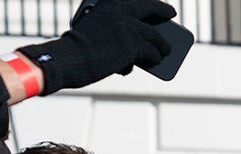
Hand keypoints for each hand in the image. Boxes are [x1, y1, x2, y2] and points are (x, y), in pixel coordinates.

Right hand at [17, 0, 176, 94]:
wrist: (69, 58)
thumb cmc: (77, 47)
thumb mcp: (95, 27)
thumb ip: (116, 28)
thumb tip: (139, 43)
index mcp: (109, 3)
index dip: (150, 1)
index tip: (158, 2)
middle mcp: (121, 10)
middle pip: (150, 7)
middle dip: (162, 9)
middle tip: (171, 13)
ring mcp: (129, 27)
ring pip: (155, 35)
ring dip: (163, 43)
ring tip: (167, 49)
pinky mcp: (134, 46)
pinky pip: (151, 52)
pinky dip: (155, 57)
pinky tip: (158, 61)